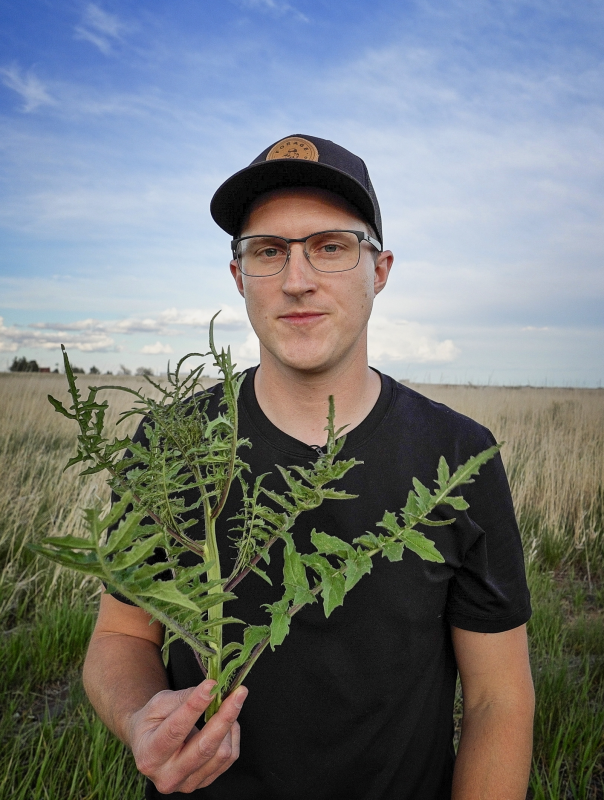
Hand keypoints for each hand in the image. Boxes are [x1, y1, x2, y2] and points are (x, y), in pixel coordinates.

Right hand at [127, 679, 247, 793]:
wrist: (148, 746)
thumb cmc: (151, 722)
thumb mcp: (157, 705)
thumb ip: (182, 698)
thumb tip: (210, 689)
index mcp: (149, 755)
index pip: (176, 730)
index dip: (196, 706)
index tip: (211, 686)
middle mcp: (167, 777)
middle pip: (204, 748)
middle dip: (224, 717)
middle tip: (238, 693)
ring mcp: (187, 784)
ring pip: (221, 754)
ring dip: (230, 724)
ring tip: (227, 705)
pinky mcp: (204, 781)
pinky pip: (228, 758)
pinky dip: (232, 735)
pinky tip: (226, 721)